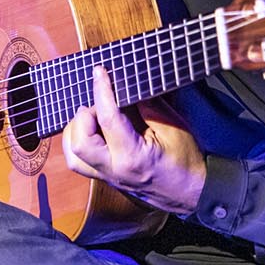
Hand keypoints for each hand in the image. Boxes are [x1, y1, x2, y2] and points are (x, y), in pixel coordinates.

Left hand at [62, 65, 206, 214]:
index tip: (100, 72)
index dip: (101, 91)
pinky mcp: (106, 177)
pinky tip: (91, 129)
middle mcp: (114, 169)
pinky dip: (78, 140)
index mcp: (133, 157)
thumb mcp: (173, 127)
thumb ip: (148, 105)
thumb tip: (126, 85)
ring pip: (73, 156)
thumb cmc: (186, 161)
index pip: (107, 119)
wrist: (191, 193)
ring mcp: (108, 176)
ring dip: (76, 130)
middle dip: (83, 116)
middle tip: (99, 103)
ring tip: (92, 116)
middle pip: (79, 143)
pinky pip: (80, 161)